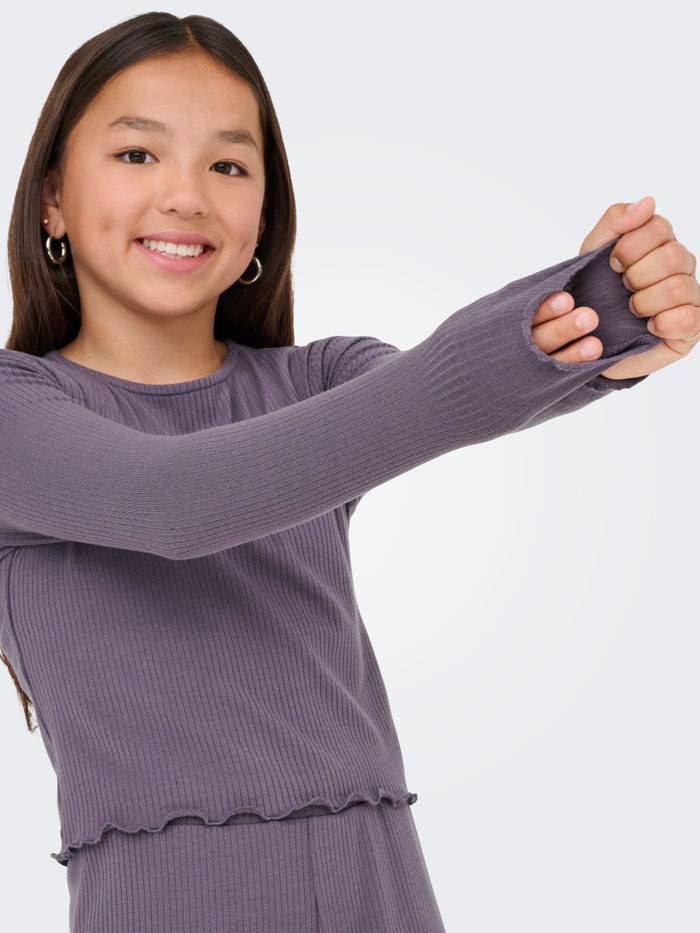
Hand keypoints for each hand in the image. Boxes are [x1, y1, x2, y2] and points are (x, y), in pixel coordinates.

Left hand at [531, 198, 699, 376]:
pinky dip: (662, 323)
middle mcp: (681, 265)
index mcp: (660, 242)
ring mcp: (690, 296)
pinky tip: (647, 326)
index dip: (630, 247)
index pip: (659, 227)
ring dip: (644, 301)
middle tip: (621, 288)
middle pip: (673, 256)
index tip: (611, 265)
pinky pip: (689, 319)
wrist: (587, 340)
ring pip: (678, 287)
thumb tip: (648, 201)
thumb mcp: (593, 252)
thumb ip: (616, 221)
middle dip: (636, 275)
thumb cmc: (593, 293)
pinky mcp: (690, 327)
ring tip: (630, 310)